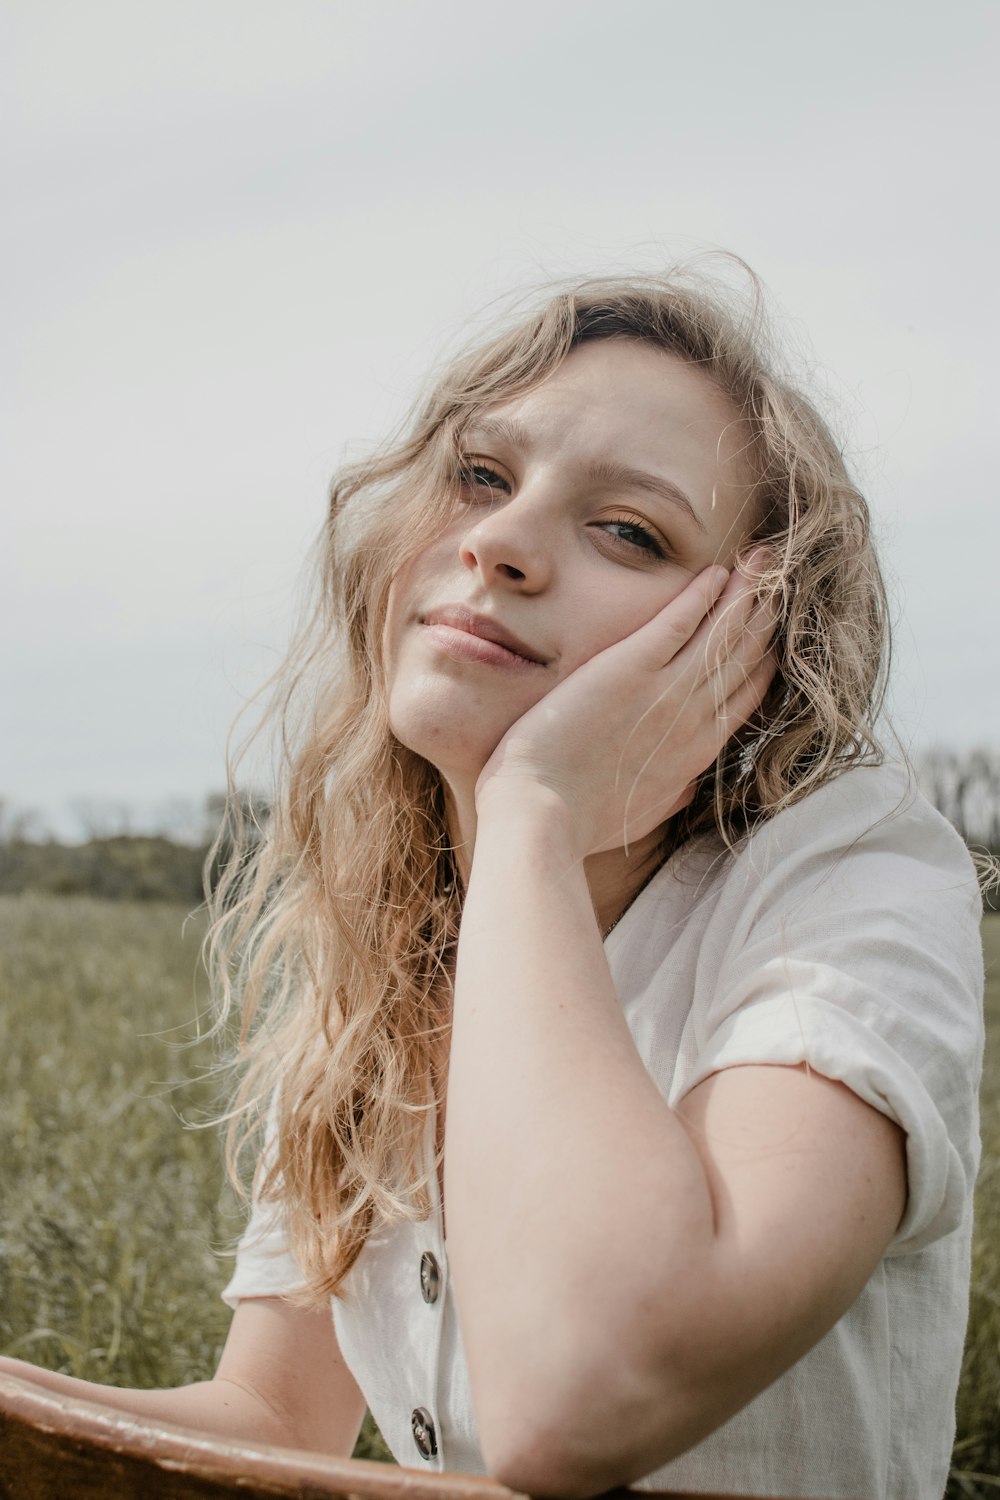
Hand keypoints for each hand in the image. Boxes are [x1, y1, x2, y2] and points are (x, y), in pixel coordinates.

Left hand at [475, 555, 775, 856]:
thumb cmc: (579, 823)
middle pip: (749, 656)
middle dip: (768, 613)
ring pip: (726, 633)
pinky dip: (705, 595)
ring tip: (763, 558)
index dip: (765, 657)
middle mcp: (695, 720)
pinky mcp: (630, 669)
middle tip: (780, 579)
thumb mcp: (643, 814)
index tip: (773, 630)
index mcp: (697, 754)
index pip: (748, 694)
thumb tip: (690, 783)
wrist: (541, 816)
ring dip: (749, 591)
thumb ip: (673, 792)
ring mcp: (667, 693)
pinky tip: (719, 571)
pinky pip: (681, 621)